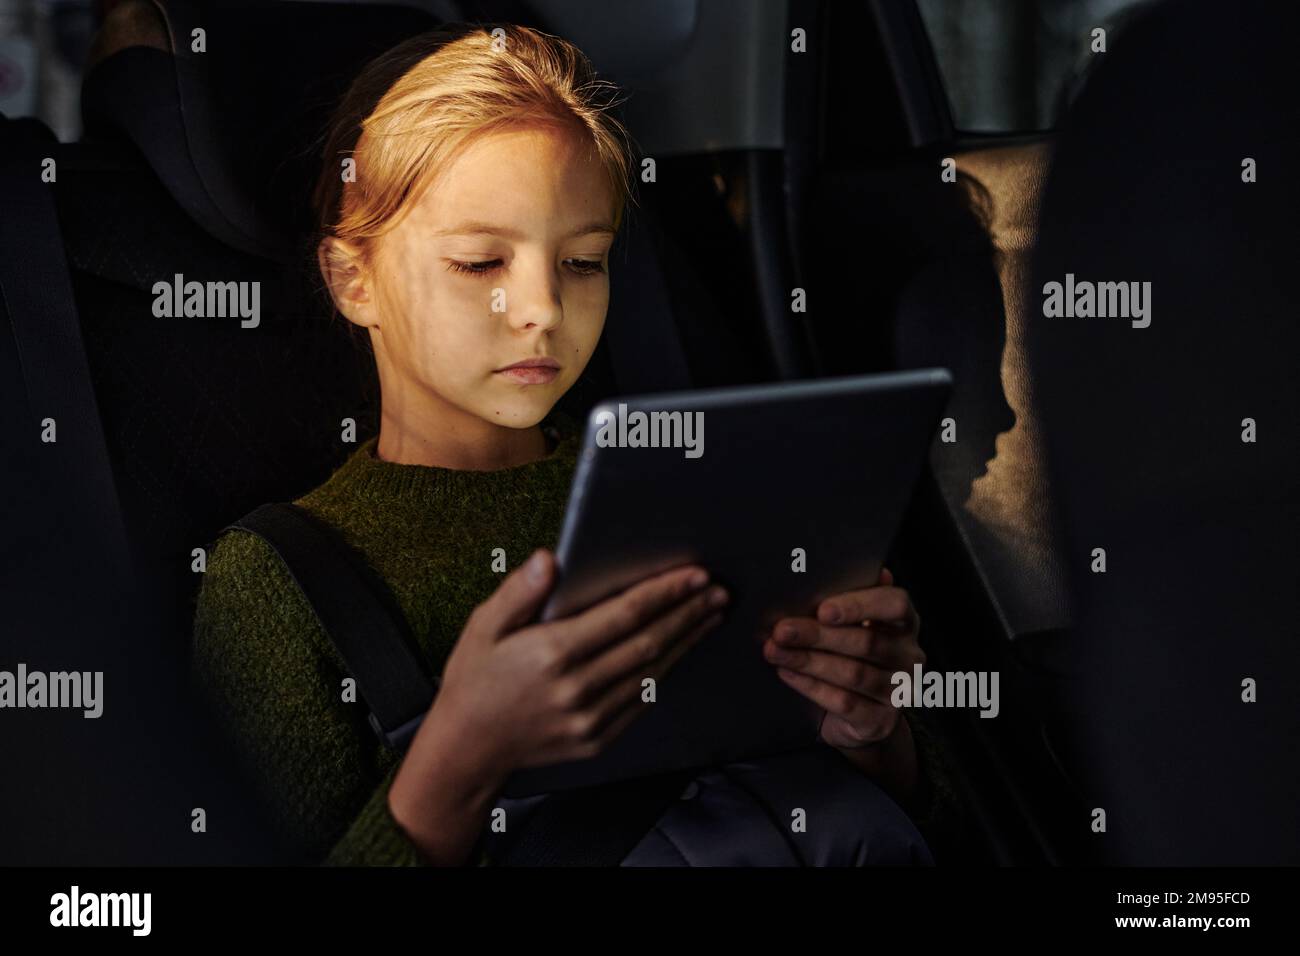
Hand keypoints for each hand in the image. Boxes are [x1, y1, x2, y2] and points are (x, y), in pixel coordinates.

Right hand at [430, 548, 727, 779]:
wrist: (467, 748)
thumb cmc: (474, 680)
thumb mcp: (482, 627)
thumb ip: (519, 592)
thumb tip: (549, 559)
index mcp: (551, 653)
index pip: (624, 615)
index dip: (664, 592)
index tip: (694, 574)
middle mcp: (576, 688)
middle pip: (648, 642)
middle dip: (688, 613)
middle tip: (717, 590)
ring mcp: (590, 718)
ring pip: (652, 672)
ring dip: (686, 641)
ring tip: (709, 615)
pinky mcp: (597, 739)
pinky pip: (641, 701)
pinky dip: (664, 672)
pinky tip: (679, 651)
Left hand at [762, 567, 922, 750]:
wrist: (861, 720)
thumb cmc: (852, 659)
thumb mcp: (851, 627)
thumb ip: (843, 602)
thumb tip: (817, 571)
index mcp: (905, 624)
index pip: (895, 605)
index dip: (860, 605)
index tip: (823, 610)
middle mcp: (909, 656)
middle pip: (866, 642)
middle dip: (818, 635)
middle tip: (782, 630)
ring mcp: (899, 691)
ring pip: (852, 673)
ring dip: (808, 661)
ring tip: (774, 651)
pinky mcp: (880, 721)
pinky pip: (844, 701)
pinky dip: (811, 687)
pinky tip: (787, 674)